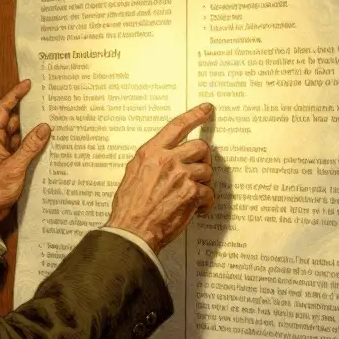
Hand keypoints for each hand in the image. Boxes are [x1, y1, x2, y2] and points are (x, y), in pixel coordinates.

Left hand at [0, 79, 51, 233]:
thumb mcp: (15, 167)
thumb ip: (30, 147)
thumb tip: (44, 128)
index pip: (3, 109)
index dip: (15, 94)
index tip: (27, 84)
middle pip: (11, 119)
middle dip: (27, 110)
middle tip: (45, 100)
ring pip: (17, 133)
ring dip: (31, 128)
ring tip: (50, 118)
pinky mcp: (6, 161)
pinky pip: (19, 146)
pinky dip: (30, 143)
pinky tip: (44, 141)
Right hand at [106, 103, 215, 253]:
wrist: (133, 229)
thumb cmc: (129, 206)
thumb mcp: (133, 174)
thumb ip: (151, 161)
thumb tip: (163, 157)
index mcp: (151, 152)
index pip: (177, 126)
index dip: (195, 115)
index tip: (207, 109)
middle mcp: (168, 160)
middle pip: (200, 146)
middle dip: (203, 158)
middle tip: (199, 169)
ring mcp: (181, 175)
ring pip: (206, 170)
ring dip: (203, 183)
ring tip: (193, 194)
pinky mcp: (192, 193)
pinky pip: (209, 192)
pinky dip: (205, 203)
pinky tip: (197, 209)